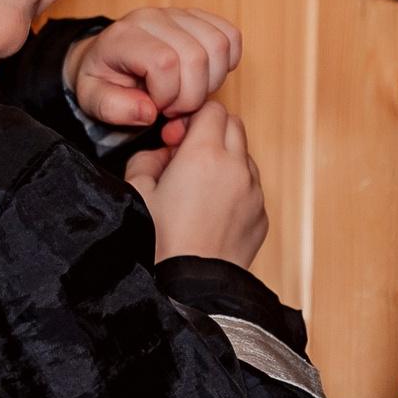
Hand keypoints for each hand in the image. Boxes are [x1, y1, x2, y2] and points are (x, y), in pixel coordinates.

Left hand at [64, 8, 240, 129]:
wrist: (105, 57)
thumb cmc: (102, 80)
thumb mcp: (92, 100)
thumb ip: (113, 108)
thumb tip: (149, 112)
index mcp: (123, 37)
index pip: (165, 62)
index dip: (167, 94)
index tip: (156, 107)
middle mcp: (152, 17)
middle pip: (197, 56)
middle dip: (191, 95)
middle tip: (173, 107)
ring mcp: (178, 14)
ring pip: (219, 45)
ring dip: (211, 82)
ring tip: (188, 93)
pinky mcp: (198, 17)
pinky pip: (230, 36)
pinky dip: (227, 63)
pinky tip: (205, 77)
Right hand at [124, 102, 266, 267]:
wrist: (189, 290)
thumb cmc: (158, 243)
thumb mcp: (136, 191)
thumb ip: (147, 159)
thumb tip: (163, 154)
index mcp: (204, 154)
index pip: (212, 108)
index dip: (192, 118)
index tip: (176, 139)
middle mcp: (236, 168)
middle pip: (233, 125)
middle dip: (211, 133)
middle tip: (186, 158)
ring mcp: (254, 193)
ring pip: (245, 157)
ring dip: (225, 161)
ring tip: (199, 190)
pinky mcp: (261, 217)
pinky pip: (252, 189)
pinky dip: (236, 190)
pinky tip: (212, 214)